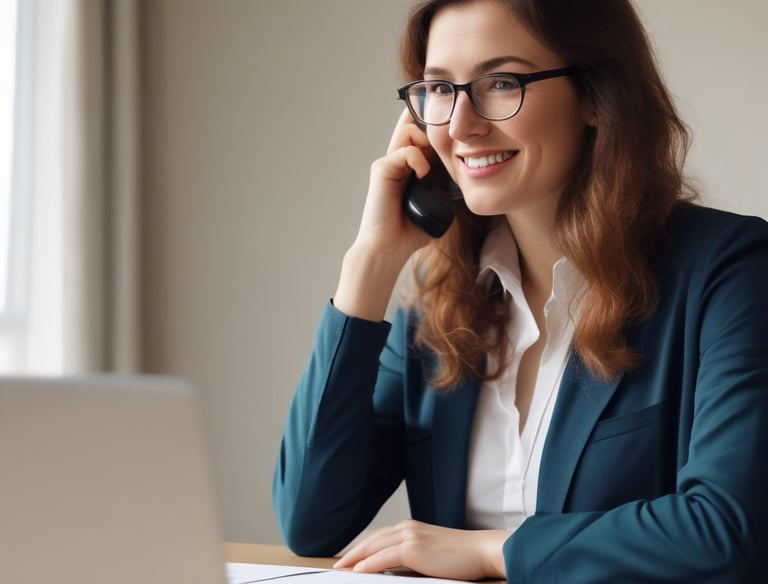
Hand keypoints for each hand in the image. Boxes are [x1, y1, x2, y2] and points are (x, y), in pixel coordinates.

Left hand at [332, 520, 508, 580]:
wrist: (480, 550)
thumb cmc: (462, 556)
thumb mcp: (431, 555)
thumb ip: (411, 558)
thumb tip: (392, 570)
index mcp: (411, 527)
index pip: (379, 538)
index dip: (362, 548)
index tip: (349, 559)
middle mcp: (407, 528)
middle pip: (371, 540)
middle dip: (352, 553)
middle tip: (338, 564)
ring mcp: (409, 536)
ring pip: (373, 547)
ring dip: (355, 559)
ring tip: (341, 569)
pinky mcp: (413, 548)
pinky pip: (382, 558)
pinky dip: (368, 565)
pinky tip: (357, 571)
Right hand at [353, 108, 434, 259]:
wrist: (389, 248)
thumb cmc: (410, 233)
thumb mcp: (436, 206)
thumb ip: (445, 189)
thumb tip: (466, 179)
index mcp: (408, 169)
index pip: (419, 136)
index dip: (431, 124)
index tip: (448, 118)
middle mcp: (396, 162)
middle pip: (415, 126)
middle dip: (433, 129)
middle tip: (445, 145)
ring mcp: (388, 164)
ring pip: (409, 132)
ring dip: (425, 143)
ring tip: (429, 168)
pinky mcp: (381, 169)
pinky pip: (406, 151)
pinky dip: (418, 161)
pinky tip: (423, 176)